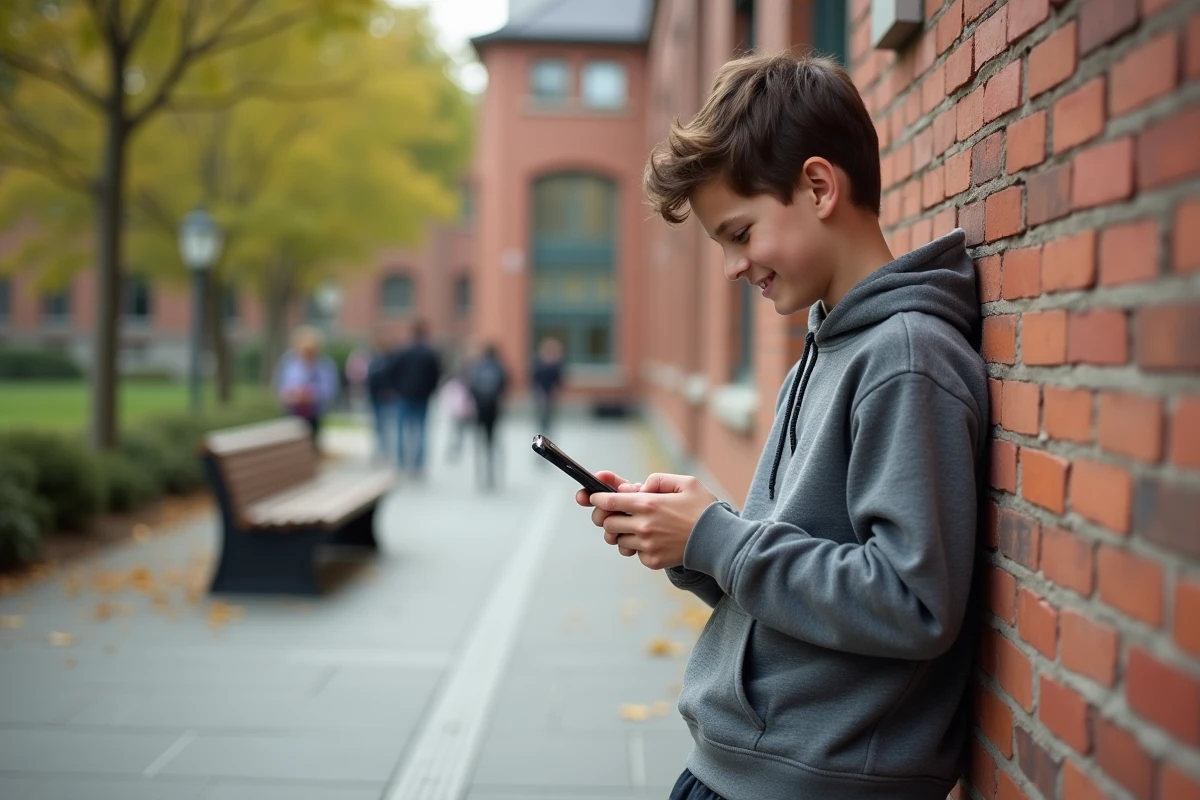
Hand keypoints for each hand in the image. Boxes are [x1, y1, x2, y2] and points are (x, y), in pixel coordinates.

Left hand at [589, 474, 717, 570]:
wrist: (720, 541)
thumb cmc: (704, 508)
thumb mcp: (686, 482)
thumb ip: (658, 480)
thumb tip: (638, 488)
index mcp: (649, 504)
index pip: (610, 500)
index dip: (597, 498)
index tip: (593, 497)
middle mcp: (644, 526)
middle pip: (607, 523)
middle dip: (606, 517)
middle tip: (614, 513)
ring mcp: (647, 546)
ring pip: (618, 540)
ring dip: (621, 533)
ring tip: (633, 527)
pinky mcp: (652, 561)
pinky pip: (634, 553)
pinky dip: (637, 546)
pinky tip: (650, 539)